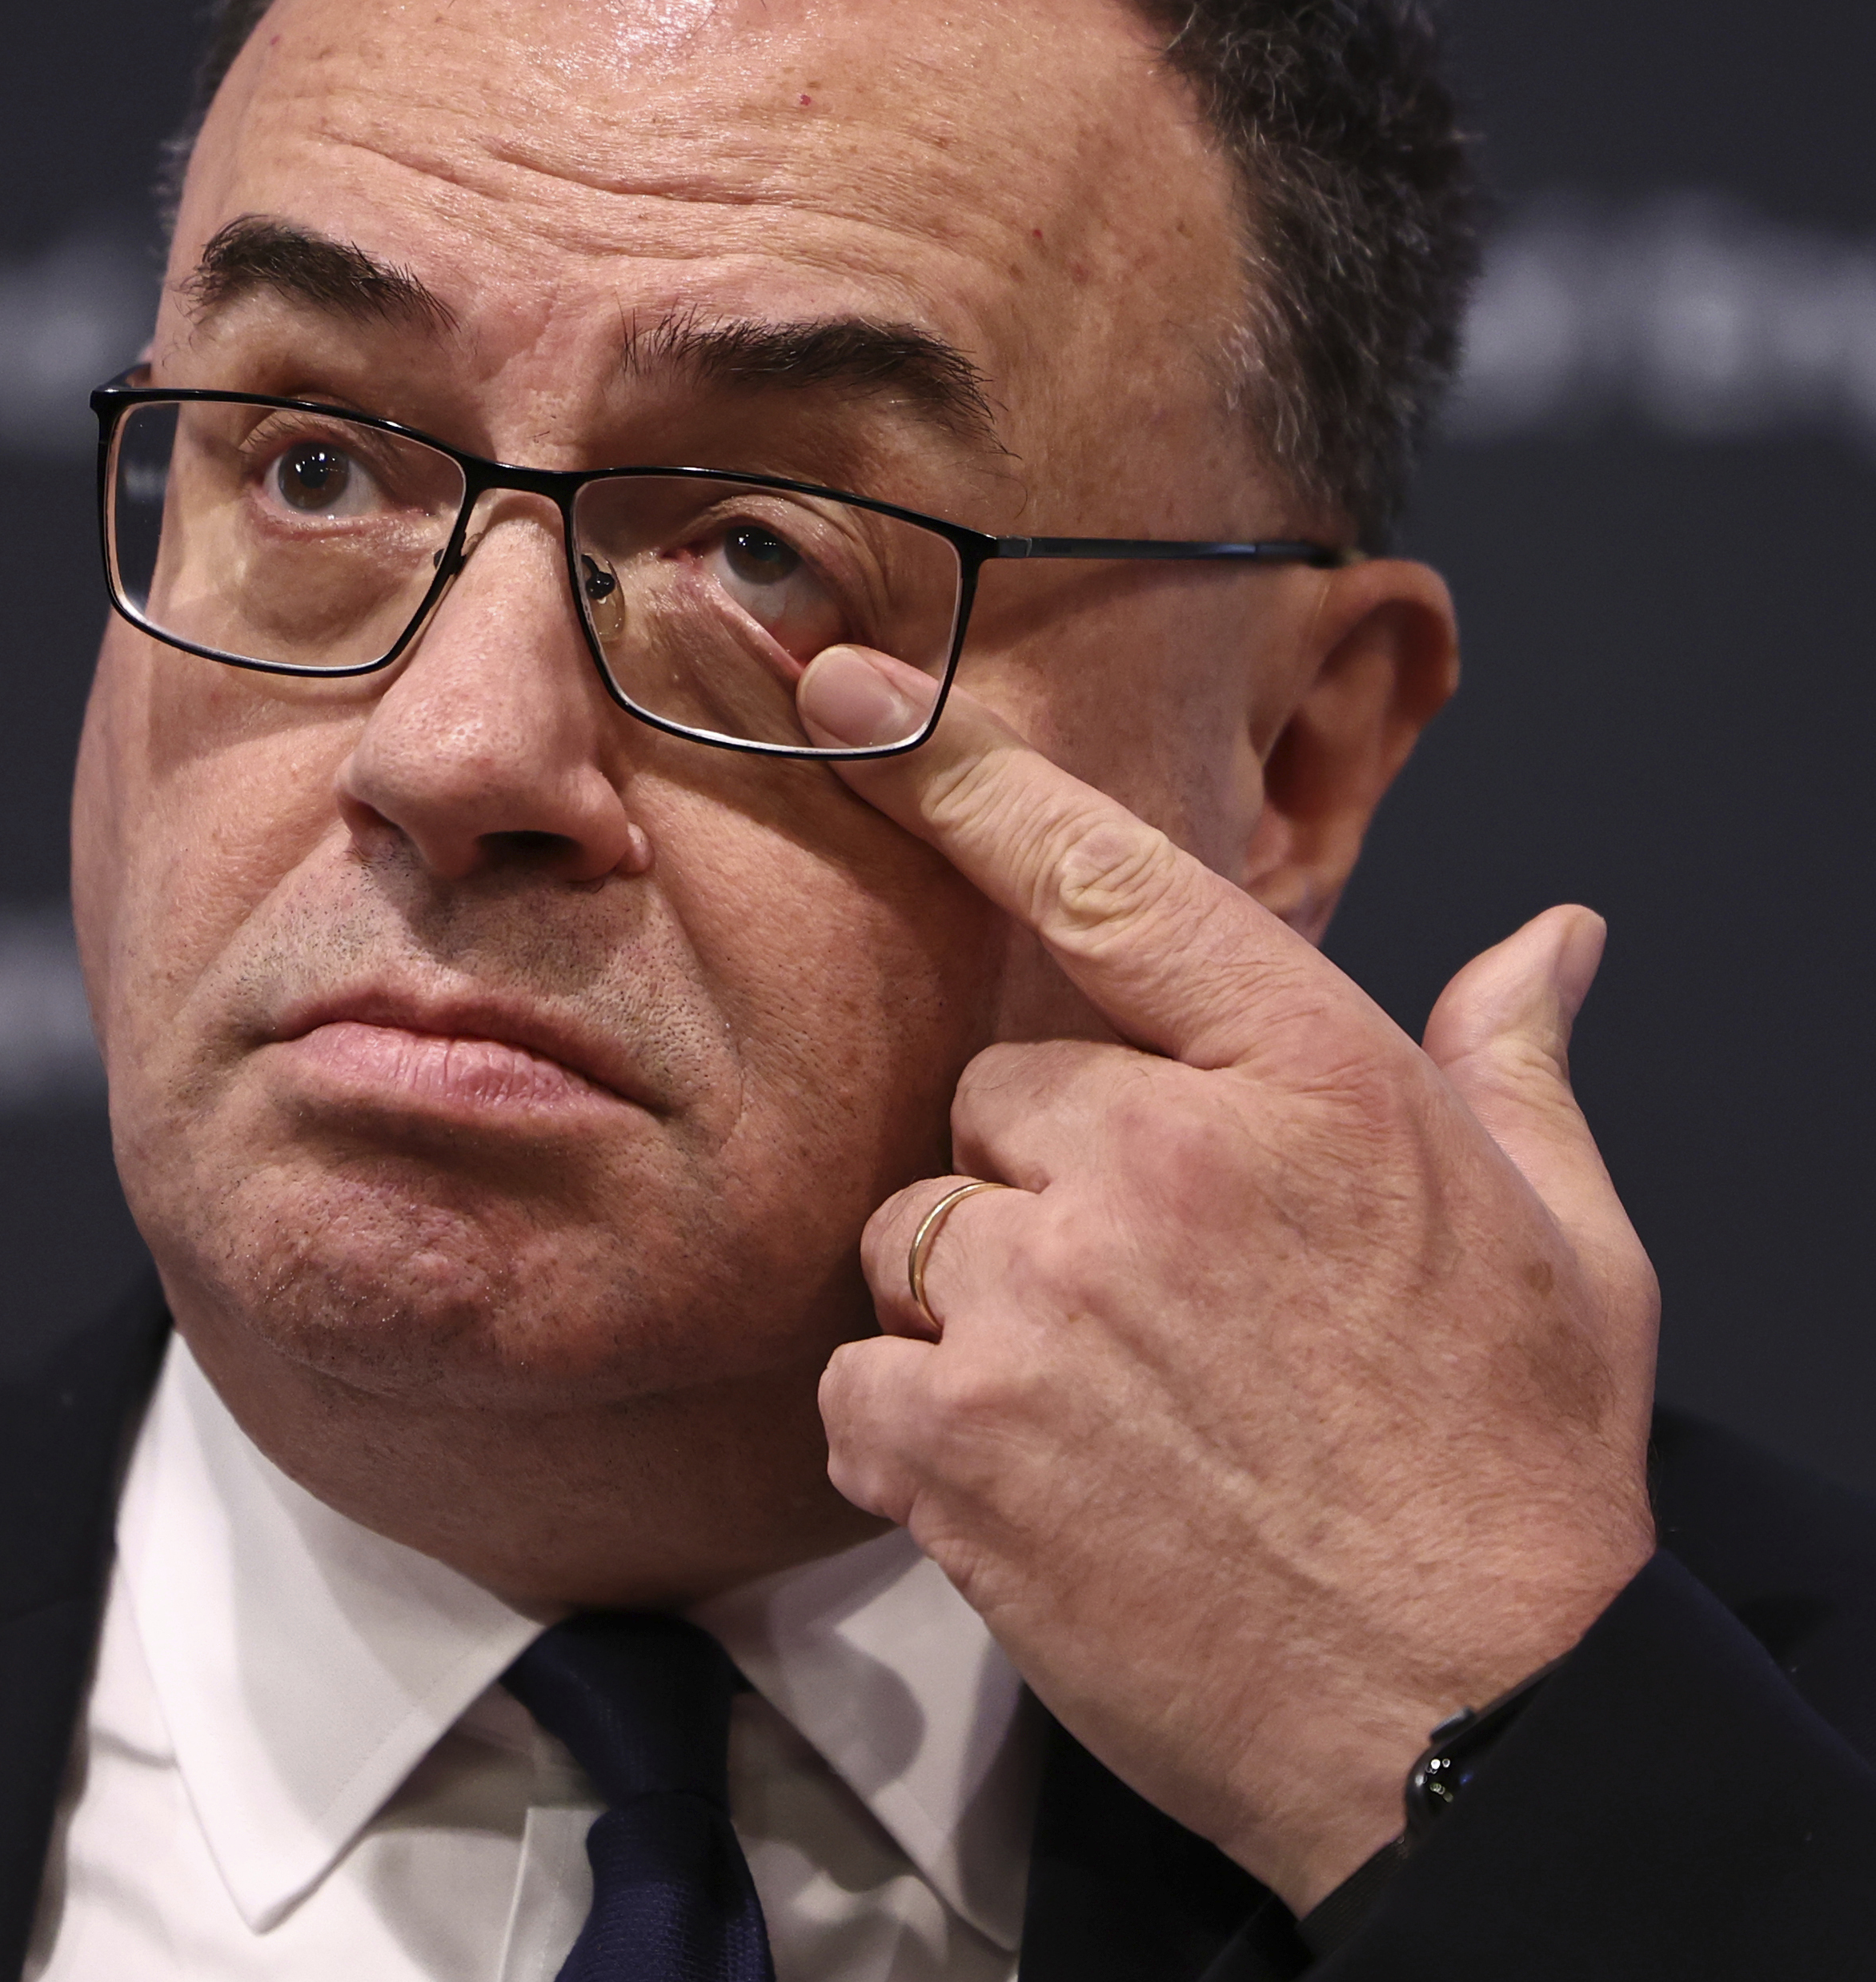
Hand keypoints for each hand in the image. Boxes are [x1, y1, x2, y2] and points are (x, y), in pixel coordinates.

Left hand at [800, 647, 1659, 1911]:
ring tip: (1113, 1409)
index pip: (1106, 879)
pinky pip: (860, 1377)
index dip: (958, 765)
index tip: (839, 673)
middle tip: (1157, 1305)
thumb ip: (1511, 1066)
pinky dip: (917, 1430)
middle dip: (1045, 1181)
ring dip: (978, 1306)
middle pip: (993, 1094)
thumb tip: (1551, 937)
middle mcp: (1160, 1161)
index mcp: (1310, 1083)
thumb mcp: (1569, 1248)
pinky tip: (1036, 1486)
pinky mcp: (954, 1438)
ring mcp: (1043, 1299)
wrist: (1463, 1718)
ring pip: (914, 1233)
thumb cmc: (1513, 1473)